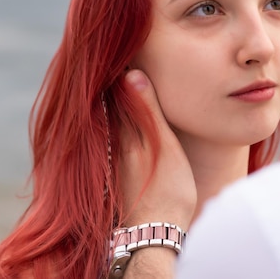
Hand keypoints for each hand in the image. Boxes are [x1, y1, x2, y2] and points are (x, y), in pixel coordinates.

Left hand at [118, 69, 196, 230]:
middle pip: (112, 105)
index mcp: (127, 133)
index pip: (117, 92)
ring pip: (113, 120)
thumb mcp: (163, 147)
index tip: (119, 47)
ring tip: (118, 78)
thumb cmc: (167, 190)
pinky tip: (122, 118)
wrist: (155, 233)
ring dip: (115, 100)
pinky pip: (116, 137)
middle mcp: (117, 144)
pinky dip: (117, 120)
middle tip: (117, 55)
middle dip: (114, 82)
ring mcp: (119, 159)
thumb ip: (148, 113)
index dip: (118, 70)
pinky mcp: (123, 173)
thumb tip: (132, 74)